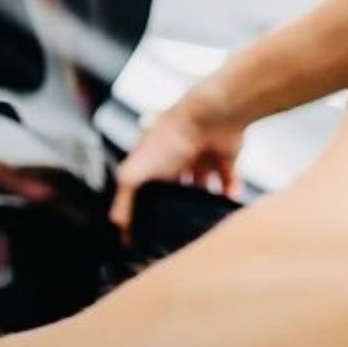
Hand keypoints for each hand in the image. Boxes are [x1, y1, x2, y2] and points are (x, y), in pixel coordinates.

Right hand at [111, 85, 245, 233]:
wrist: (209, 117)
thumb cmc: (168, 139)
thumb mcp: (134, 174)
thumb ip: (124, 201)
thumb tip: (117, 227)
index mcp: (149, 161)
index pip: (143, 188)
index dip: (144, 207)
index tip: (147, 229)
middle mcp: (173, 159)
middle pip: (173, 189)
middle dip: (175, 207)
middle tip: (179, 229)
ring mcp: (199, 158)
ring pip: (201, 187)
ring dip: (204, 202)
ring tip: (205, 220)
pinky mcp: (223, 158)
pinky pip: (228, 180)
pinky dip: (230, 192)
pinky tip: (226, 203)